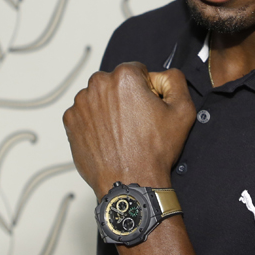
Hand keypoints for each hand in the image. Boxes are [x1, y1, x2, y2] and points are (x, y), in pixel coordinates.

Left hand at [63, 63, 195, 198]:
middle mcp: (98, 85)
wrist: (130, 182)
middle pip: (116, 82)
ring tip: (123, 132)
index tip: (148, 108)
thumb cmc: (154, 151)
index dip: (147, 89)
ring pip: (99, 97)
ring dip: (109, 108)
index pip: (138, 71)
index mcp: (124, 77)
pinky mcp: (70, 122)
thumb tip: (162, 75)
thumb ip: (175, 80)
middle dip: (126, 96)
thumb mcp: (183, 110)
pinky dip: (95, 122)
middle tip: (137, 122)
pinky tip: (109, 138)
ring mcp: (80, 104)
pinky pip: (85, 114)